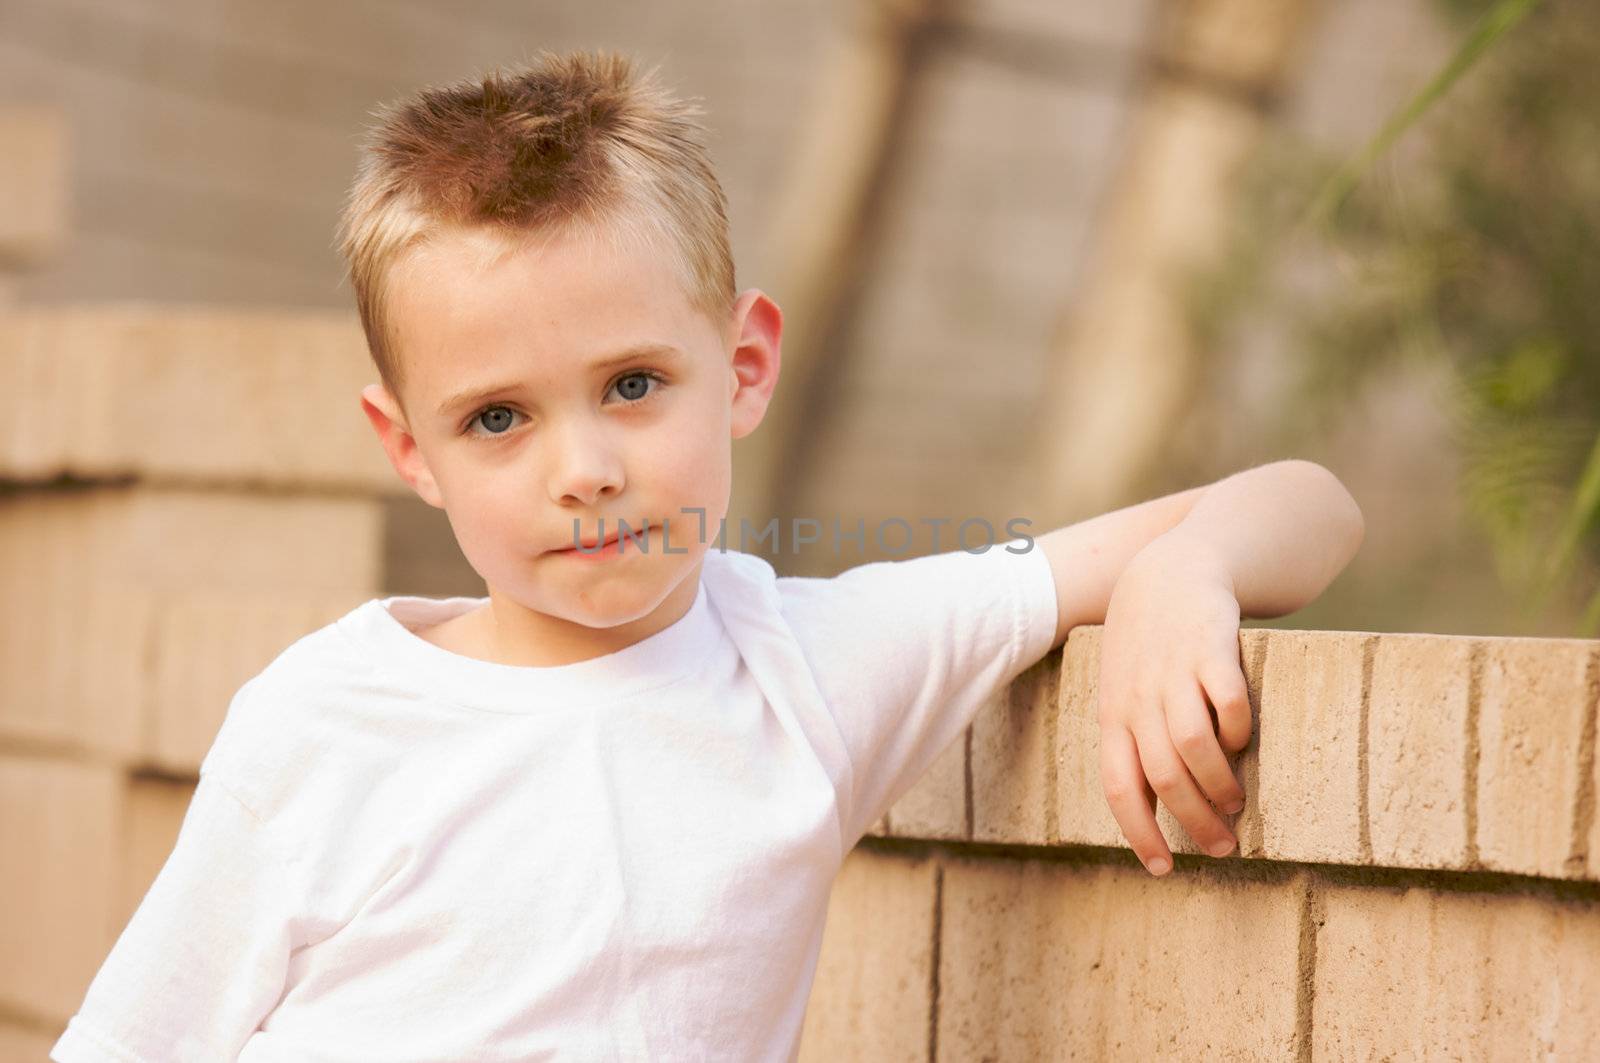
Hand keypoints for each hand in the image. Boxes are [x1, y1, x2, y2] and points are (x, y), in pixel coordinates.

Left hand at [1095, 530, 1253, 875]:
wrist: (1169, 573)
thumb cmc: (1148, 648)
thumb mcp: (1125, 692)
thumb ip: (1136, 742)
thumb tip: (1154, 809)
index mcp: (1114, 715)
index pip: (1119, 787)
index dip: (1140, 832)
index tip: (1164, 870)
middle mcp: (1139, 698)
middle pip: (1164, 777)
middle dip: (1195, 823)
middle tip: (1222, 846)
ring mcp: (1173, 672)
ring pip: (1192, 747)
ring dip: (1218, 784)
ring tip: (1236, 802)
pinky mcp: (1211, 647)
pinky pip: (1227, 701)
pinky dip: (1238, 729)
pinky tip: (1244, 740)